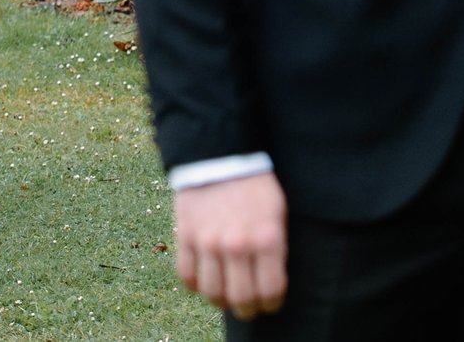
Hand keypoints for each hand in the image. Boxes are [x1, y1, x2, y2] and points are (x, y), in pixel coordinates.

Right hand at [174, 171, 286, 318]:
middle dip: (247, 309)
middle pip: (241, 299)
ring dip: (221, 300)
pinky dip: (196, 285)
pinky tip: (205, 280)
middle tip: (248, 306)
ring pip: (212, 293)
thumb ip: (275, 248)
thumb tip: (271, 281)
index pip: (270, 292)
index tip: (270, 302)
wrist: (219, 153)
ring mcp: (208, 242)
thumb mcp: (277, 212)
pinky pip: (187, 277)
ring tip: (226, 296)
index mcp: (266, 238)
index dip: (271, 303)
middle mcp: (236, 245)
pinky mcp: (185, 236)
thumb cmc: (254, 185)